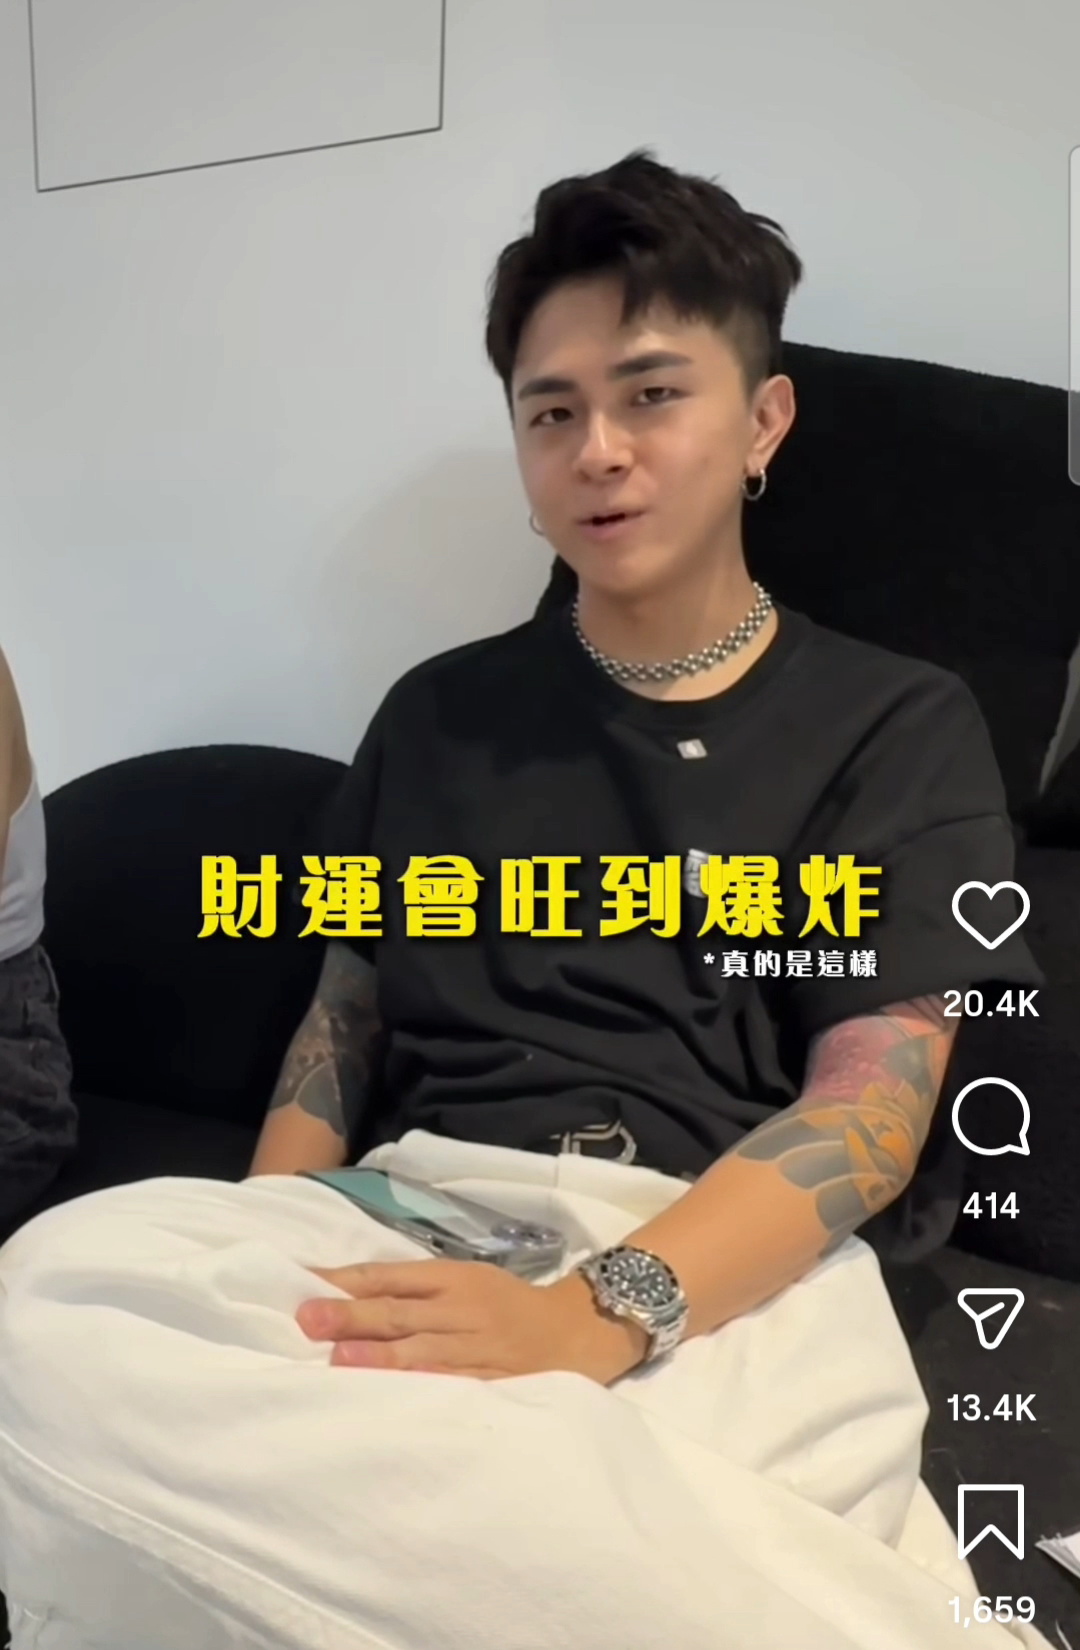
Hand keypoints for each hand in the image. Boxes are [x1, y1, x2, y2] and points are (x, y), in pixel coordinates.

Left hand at [296, 1260, 647, 1383]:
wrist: (577, 1330)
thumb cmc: (509, 1305)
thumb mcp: (466, 1281)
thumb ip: (415, 1290)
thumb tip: (344, 1293)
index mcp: (454, 1278)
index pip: (392, 1276)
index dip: (349, 1281)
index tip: (306, 1285)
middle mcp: (462, 1309)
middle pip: (400, 1312)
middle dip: (352, 1316)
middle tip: (308, 1319)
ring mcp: (478, 1348)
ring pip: (422, 1350)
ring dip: (379, 1355)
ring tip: (339, 1358)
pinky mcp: (495, 1382)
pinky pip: (456, 1384)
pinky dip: (428, 1386)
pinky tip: (401, 1393)